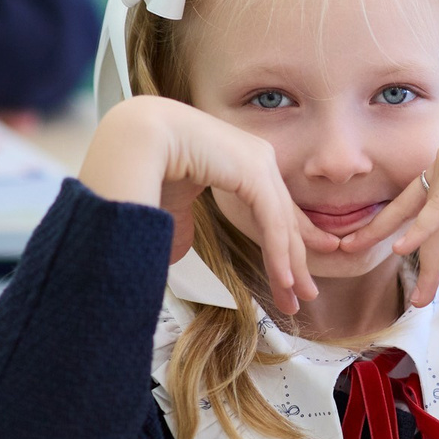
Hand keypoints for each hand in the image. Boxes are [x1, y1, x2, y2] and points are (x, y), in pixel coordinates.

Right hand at [78, 96, 331, 314]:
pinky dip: (278, 254)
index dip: (287, 244)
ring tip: (295, 299)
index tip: (295, 275)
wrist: (134, 140)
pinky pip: (272, 221)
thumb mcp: (173, 206)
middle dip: (296, 261)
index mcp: (241, 161)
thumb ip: (184, 228)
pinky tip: (283, 280)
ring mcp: (259, 161)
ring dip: (290, 266)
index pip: (275, 209)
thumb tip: (178, 254)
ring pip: (282, 224)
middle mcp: (257, 158)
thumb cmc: (145, 162)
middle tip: (304, 294)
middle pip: (285, 219)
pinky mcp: (254, 170)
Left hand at [338, 92, 438, 307]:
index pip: (420, 200)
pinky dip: (421, 228)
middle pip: (410, 207)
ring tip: (415, 295)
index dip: (399, 221)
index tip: (382, 241)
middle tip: (347, 248)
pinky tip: (401, 248)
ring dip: (419, 258)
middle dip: (379, 230)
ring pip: (427, 219)